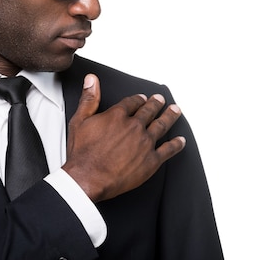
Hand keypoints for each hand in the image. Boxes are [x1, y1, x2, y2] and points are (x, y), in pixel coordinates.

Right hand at [62, 74, 185, 201]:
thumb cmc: (82, 154)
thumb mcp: (79, 120)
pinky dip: (176, 144)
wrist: (88, 178)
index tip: (142, 98)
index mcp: (117, 115)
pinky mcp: (151, 160)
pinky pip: (168, 150)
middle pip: (149, 111)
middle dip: (155, 104)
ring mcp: (144, 143)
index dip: (138, 99)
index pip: (132, 102)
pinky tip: (180, 141)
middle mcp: (134, 127)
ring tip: (175, 111)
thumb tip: (92, 81)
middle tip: (160, 99)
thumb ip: (88, 99)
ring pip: (161, 125)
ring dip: (169, 116)